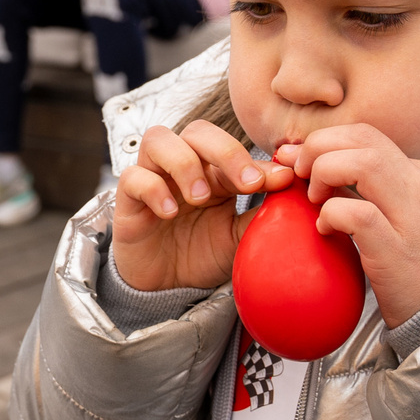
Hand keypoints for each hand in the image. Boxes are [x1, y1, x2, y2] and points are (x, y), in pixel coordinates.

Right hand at [112, 121, 286, 293]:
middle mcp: (182, 166)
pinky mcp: (127, 199)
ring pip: (158, 139)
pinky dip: (153, 189)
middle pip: (197, 130)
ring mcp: (153, 178)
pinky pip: (132, 177)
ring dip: (185, 163)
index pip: (235, 149)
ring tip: (200, 197)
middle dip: (226, 151)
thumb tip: (292, 185)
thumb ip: (263, 214)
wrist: (166, 289)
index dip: (260, 161)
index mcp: (213, 171)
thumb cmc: (201, 255)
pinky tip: (170, 213)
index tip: (284, 180)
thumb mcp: (240, 237)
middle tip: (247, 184)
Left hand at [276, 124, 419, 324]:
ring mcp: (414, 217)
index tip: (300, 159)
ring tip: (314, 199)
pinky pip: (355, 213)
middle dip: (318, 147)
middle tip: (299, 173)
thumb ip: (369, 191)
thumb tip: (316, 167)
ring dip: (324, 173)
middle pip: (363, 137)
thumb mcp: (405, 218)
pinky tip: (324, 230)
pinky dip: (330, 214)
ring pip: (362, 163)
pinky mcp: (398, 250)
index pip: (368, 137)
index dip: (326, 142)